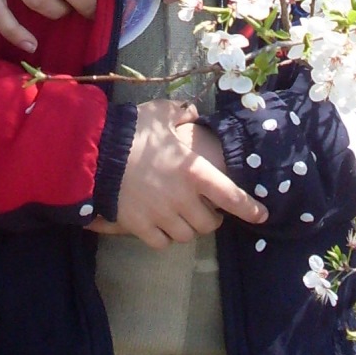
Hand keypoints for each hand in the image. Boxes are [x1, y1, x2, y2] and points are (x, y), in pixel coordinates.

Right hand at [87, 99, 265, 247]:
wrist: (95, 154)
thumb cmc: (132, 132)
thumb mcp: (160, 113)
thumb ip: (181, 112)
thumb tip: (192, 111)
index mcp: (193, 171)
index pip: (231, 196)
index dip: (249, 208)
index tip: (261, 215)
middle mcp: (182, 198)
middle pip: (208, 224)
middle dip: (210, 219)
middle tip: (205, 210)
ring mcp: (161, 215)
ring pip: (187, 236)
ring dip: (188, 228)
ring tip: (182, 218)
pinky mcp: (140, 227)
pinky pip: (161, 242)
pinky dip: (164, 237)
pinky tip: (160, 226)